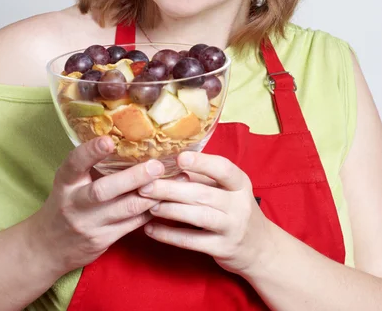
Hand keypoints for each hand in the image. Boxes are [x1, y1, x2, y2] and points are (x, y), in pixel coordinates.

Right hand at [29, 136, 163, 275]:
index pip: (75, 164)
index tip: (108, 140)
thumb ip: (90, 164)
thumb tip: (125, 134)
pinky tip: (167, 198)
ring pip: (125, 209)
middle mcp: (75, 203)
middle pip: (104, 190)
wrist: (49, 247)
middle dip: (133, 177)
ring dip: (151, 194)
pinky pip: (133, 224)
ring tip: (174, 180)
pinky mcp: (104, 239)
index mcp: (66, 182)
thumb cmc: (66, 202)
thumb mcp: (70, 181)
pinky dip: (151, 210)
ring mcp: (90, 224)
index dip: (91, 152)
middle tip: (157, 165)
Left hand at [139, 151, 269, 275]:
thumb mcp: (227, 190)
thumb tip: (169, 165)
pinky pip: (192, 241)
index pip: (223, 168)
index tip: (179, 158)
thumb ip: (203, 178)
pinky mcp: (223, 249)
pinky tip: (151, 229)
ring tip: (148, 205)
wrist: (260, 248)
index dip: (201, 163)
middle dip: (171, 189)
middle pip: (202, 193)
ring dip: (170, 210)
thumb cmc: (235, 210)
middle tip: (146, 185)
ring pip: (198, 216)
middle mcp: (239, 204)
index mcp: (240, 183)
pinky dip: (169, 235)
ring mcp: (232, 228)